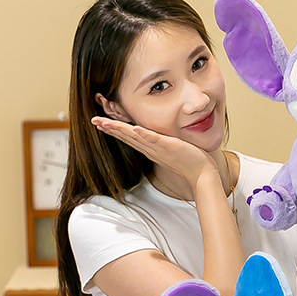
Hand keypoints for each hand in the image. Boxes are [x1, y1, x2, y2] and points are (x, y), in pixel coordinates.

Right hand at [92, 117, 216, 192]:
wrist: (202, 174)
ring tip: (104, 123)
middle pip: (126, 137)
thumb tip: (160, 136)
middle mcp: (151, 150)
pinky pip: (154, 139)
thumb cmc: (190, 161)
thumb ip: (163, 142)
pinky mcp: (169, 147)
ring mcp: (159, 149)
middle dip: (109, 128)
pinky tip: (134, 128)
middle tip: (93, 121)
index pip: (129, 138)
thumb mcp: (172, 149)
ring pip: (135, 137)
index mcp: (151, 149)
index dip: (114, 130)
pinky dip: (144, 134)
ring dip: (119, 130)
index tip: (101, 123)